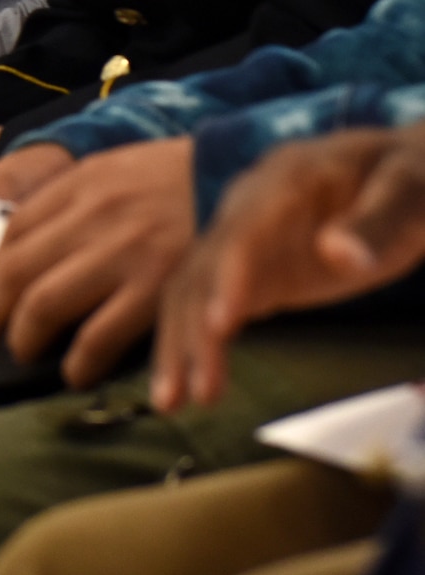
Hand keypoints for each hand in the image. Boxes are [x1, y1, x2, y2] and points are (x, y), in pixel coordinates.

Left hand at [0, 137, 195, 388]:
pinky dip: (79, 360)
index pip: (11, 231)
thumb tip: (23, 236)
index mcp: (80, 183)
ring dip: (24, 337)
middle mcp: (92, 215)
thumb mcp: (118, 167)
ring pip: (44, 304)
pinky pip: (98, 334)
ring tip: (23, 352)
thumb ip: (72, 197)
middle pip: (15, 271)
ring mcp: (122, 252)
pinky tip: (76, 372)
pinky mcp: (156, 287)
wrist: (243, 179)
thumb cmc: (180, 178)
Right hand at [153, 125, 424, 411]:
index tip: (220, 323)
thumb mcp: (409, 193)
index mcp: (286, 178)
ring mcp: (245, 238)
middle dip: (191, 328)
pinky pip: (207, 304)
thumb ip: (376, 222)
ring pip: (192, 289)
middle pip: (203, 266)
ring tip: (172, 402)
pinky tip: (188, 386)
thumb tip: (337, 254)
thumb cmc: (411, 182)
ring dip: (179, 344)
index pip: (244, 230)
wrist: (403, 172)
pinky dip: (193, 343)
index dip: (229, 275)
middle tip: (192, 390)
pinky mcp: (252, 269)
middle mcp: (248, 206)